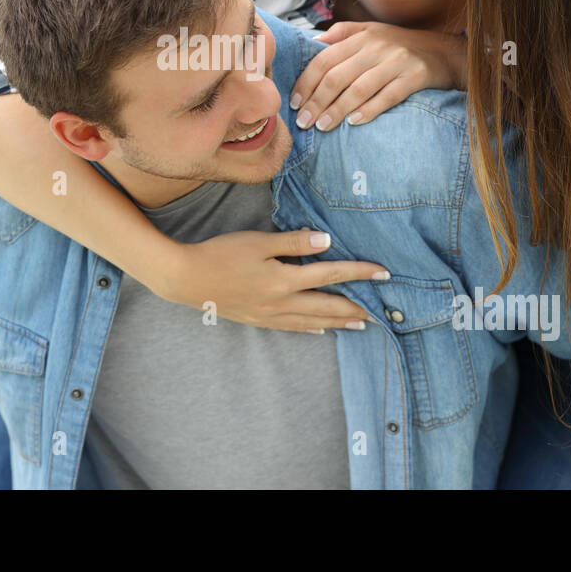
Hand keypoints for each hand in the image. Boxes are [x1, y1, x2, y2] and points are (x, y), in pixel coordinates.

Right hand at [153, 229, 388, 333]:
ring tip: (360, 324)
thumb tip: (326, 241)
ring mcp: (269, 315)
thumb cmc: (221, 254)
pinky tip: (319, 330)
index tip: (384, 273)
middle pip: (327, 305)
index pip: (331, 275)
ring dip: (339, 321)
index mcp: (284, 279)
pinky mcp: (257, 319)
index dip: (360, 273)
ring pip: (312, 320)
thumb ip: (292, 242)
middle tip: (382, 310)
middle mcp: (281, 302)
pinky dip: (310, 329)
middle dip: (356, 306)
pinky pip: (291, 328)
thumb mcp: (257, 242)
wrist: (186, 279)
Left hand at [290, 21, 466, 130]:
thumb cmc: (401, 46)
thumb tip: (312, 43)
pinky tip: (354, 123)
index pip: (325, 59)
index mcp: (362, 36)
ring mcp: (397, 61)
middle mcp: (377, 46)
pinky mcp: (416, 76)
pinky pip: (388, 96)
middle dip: (316, 101)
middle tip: (304, 122)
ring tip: (322, 127)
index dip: (307, 82)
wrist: (446, 52)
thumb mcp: (372, 32)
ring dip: (337, 110)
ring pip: (359, 88)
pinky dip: (369, 110)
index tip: (295, 103)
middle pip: (338, 76)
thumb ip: (342, 34)